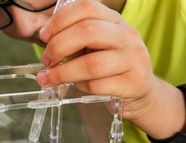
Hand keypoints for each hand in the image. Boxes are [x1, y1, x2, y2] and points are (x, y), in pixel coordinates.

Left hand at [35, 0, 160, 121]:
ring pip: (91, 63)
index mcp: (114, 20)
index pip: (86, 7)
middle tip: (46, 60)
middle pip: (87, 31)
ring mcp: (132, 59)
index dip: (59, 20)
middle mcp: (127, 35)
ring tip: (47, 79)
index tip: (43, 36)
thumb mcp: (95, 45)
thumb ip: (74, 38)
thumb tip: (46, 39)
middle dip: (58, 46)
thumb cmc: (110, 67)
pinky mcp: (133, 83)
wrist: (141, 90)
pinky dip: (81, 87)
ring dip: (62, 72)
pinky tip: (77, 88)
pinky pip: (98, 85)